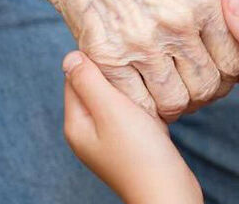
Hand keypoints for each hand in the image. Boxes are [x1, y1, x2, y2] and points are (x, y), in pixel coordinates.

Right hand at [0, 0, 238, 120]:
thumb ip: (204, 10)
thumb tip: (222, 46)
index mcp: (203, 0)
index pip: (234, 62)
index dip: (225, 77)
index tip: (210, 77)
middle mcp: (178, 22)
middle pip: (208, 86)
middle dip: (199, 95)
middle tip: (184, 90)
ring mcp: (142, 41)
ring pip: (174, 101)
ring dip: (169, 105)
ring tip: (159, 94)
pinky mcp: (107, 54)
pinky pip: (136, 101)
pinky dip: (138, 104)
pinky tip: (133, 91)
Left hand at [61, 51, 202, 203]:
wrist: (169, 194)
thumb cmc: (140, 153)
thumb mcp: (111, 109)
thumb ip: (89, 81)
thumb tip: (69, 56)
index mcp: (76, 124)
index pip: (74, 79)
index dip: (93, 61)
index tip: (116, 49)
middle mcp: (87, 133)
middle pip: (94, 89)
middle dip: (113, 75)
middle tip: (134, 64)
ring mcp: (108, 141)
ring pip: (115, 101)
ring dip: (129, 91)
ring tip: (146, 84)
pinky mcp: (129, 146)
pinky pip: (131, 116)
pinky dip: (141, 107)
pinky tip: (154, 105)